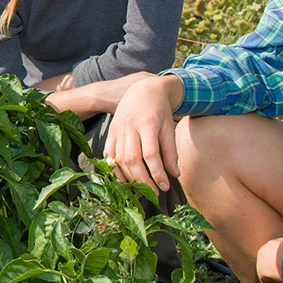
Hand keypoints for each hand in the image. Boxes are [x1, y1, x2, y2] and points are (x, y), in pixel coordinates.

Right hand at [103, 75, 182, 195]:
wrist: (143, 90)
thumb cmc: (160, 110)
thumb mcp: (169, 128)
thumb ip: (170, 151)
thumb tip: (174, 175)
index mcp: (147, 124)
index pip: (151, 155)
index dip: (157, 173)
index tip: (165, 187)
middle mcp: (129, 127)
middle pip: (132, 159)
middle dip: (142, 180)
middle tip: (153, 192)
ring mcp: (117, 130)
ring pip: (118, 159)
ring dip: (129, 177)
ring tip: (141, 188)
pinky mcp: (111, 132)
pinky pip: (108, 154)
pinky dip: (114, 169)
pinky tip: (124, 180)